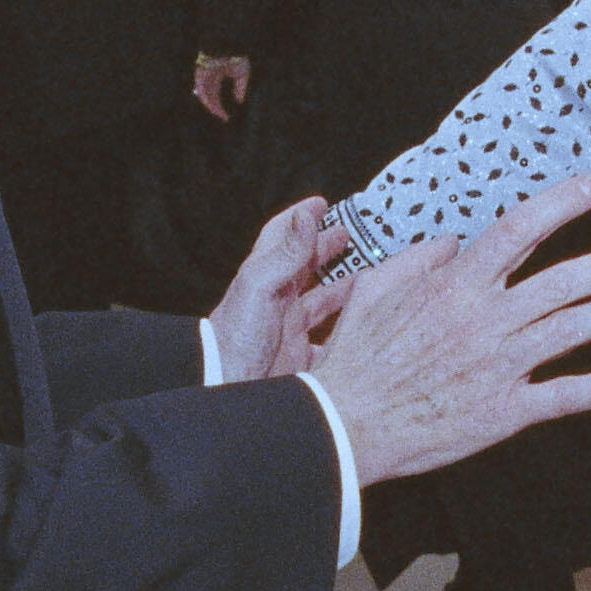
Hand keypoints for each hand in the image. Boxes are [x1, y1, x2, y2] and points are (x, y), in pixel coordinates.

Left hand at [190, 54, 249, 122]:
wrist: (230, 44)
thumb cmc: (236, 55)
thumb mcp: (242, 74)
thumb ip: (240, 88)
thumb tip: (239, 101)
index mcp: (216, 75)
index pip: (215, 95)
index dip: (220, 107)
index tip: (226, 117)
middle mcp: (208, 76)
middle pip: (209, 96)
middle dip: (215, 108)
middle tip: (223, 117)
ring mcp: (203, 75)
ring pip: (204, 94)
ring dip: (211, 105)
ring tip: (219, 113)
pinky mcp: (200, 72)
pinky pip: (201, 89)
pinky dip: (206, 98)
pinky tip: (213, 105)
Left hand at [207, 196, 343, 384]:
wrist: (225, 387)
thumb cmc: (235, 338)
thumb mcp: (260, 287)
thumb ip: (285, 253)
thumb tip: (304, 215)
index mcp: (265, 277)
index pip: (283, 237)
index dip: (302, 218)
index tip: (321, 204)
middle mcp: (277, 300)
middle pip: (304, 266)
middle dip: (325, 249)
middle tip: (347, 235)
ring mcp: (288, 328)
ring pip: (319, 301)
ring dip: (340, 288)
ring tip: (364, 276)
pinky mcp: (298, 357)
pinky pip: (326, 340)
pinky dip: (342, 331)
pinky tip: (359, 327)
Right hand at [303, 173, 590, 486]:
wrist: (346, 427)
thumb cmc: (355, 358)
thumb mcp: (373, 290)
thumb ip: (417, 258)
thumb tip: (453, 242)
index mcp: (455, 286)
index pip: (519, 230)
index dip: (563, 203)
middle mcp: (485, 320)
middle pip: (561, 281)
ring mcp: (498, 366)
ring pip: (569, 331)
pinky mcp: (502, 412)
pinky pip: (560, 397)